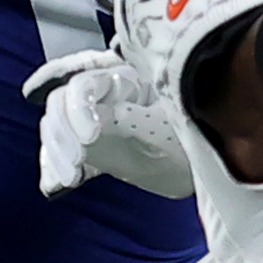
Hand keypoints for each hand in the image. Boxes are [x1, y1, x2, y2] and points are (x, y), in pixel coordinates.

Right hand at [27, 48, 193, 198]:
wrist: (209, 160)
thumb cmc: (195, 136)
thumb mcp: (170, 127)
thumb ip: (136, 119)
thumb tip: (102, 118)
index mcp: (126, 79)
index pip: (85, 82)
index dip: (80, 107)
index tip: (90, 137)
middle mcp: (103, 95)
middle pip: (62, 102)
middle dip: (62, 133)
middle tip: (75, 162)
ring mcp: (92, 120)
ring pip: (56, 125)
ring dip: (55, 152)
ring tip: (67, 178)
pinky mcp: (88, 147)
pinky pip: (60, 151)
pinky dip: (53, 166)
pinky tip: (55, 183)